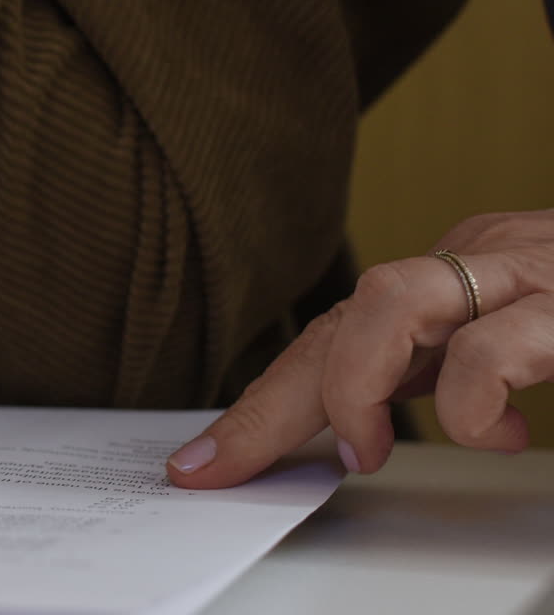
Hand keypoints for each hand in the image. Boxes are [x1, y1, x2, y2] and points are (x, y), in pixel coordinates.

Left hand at [167, 209, 553, 488]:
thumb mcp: (517, 342)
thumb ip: (447, 372)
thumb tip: (367, 430)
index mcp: (463, 276)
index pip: (335, 331)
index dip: (264, 397)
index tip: (207, 460)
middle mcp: (484, 261)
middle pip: (340, 319)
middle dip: (268, 403)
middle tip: (217, 468)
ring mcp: (531, 273)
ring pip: (391, 300)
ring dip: (355, 385)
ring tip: (368, 450)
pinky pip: (495, 341)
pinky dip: (472, 399)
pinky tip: (492, 435)